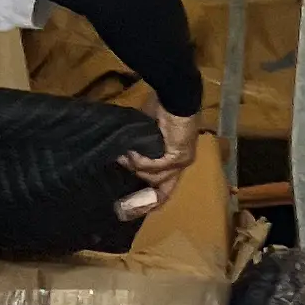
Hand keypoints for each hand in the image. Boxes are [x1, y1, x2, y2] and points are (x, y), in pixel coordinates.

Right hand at [115, 104, 202, 218]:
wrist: (176, 95)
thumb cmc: (163, 107)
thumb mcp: (149, 130)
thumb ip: (142, 147)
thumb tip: (123, 156)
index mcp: (177, 157)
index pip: (165, 186)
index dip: (148, 198)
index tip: (130, 208)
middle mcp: (182, 164)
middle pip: (163, 192)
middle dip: (142, 202)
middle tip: (122, 208)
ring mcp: (182, 162)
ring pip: (155, 178)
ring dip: (135, 167)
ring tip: (123, 157)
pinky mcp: (177, 157)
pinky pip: (155, 168)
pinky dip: (140, 162)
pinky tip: (130, 154)